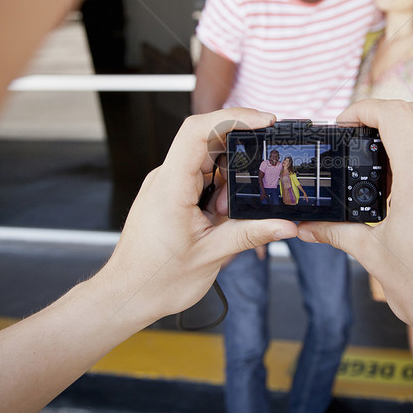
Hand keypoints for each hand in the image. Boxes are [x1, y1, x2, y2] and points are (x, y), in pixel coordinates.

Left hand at [92, 109, 296, 328]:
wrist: (127, 295)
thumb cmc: (156, 279)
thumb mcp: (211, 256)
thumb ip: (250, 234)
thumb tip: (285, 224)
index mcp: (171, 188)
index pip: (198, 131)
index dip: (233, 117)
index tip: (264, 121)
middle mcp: (165, 179)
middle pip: (207, 141)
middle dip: (240, 155)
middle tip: (259, 179)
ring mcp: (165, 184)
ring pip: (206, 160)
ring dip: (229, 180)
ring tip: (226, 215)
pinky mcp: (169, 193)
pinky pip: (199, 176)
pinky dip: (219, 189)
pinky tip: (221, 216)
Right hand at [296, 100, 412, 412]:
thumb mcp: (374, 256)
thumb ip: (336, 231)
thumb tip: (308, 226)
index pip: (396, 115)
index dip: (365, 108)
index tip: (346, 120)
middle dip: (387, 112)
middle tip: (361, 132)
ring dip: (411, 133)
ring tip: (384, 164)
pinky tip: (410, 188)